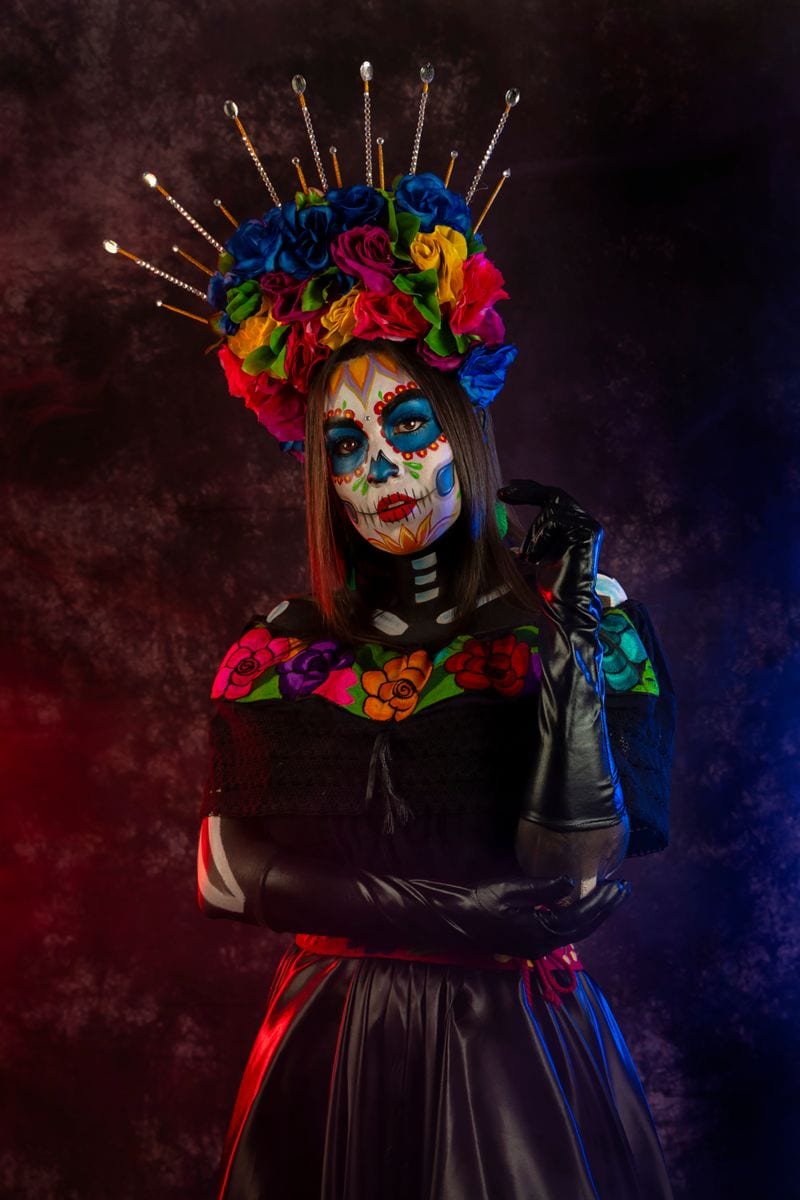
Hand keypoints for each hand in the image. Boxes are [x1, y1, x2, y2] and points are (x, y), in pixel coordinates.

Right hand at [469, 874, 630, 957]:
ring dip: (594, 915)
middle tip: (624, 890)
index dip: (602, 902)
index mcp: (540, 932)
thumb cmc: (478, 902)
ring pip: (574, 932)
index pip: (580, 917)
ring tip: (610, 897)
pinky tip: (583, 908)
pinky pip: (562, 933)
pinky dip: (578, 919)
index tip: (620, 887)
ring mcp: (536, 948)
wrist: (452, 921)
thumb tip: (572, 883)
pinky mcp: (529, 945)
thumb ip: (543, 888)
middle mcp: (542, 945)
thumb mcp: (510, 889)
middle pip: (583, 928)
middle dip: (604, 909)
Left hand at [497, 479, 602, 603]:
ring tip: (529, 558)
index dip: (528, 490)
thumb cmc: (548, 586)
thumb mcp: (534, 553)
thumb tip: (503, 520)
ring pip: (550, 510)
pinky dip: (539, 541)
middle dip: (525, 493)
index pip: (552, 497)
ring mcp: (588, 527)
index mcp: (574, 525)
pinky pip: (554, 523)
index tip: (504, 490)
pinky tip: (538, 561)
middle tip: (501, 493)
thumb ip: (529, 536)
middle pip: (553, 495)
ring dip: (532, 534)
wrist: (564, 607)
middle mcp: (585, 523)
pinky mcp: (587, 533)